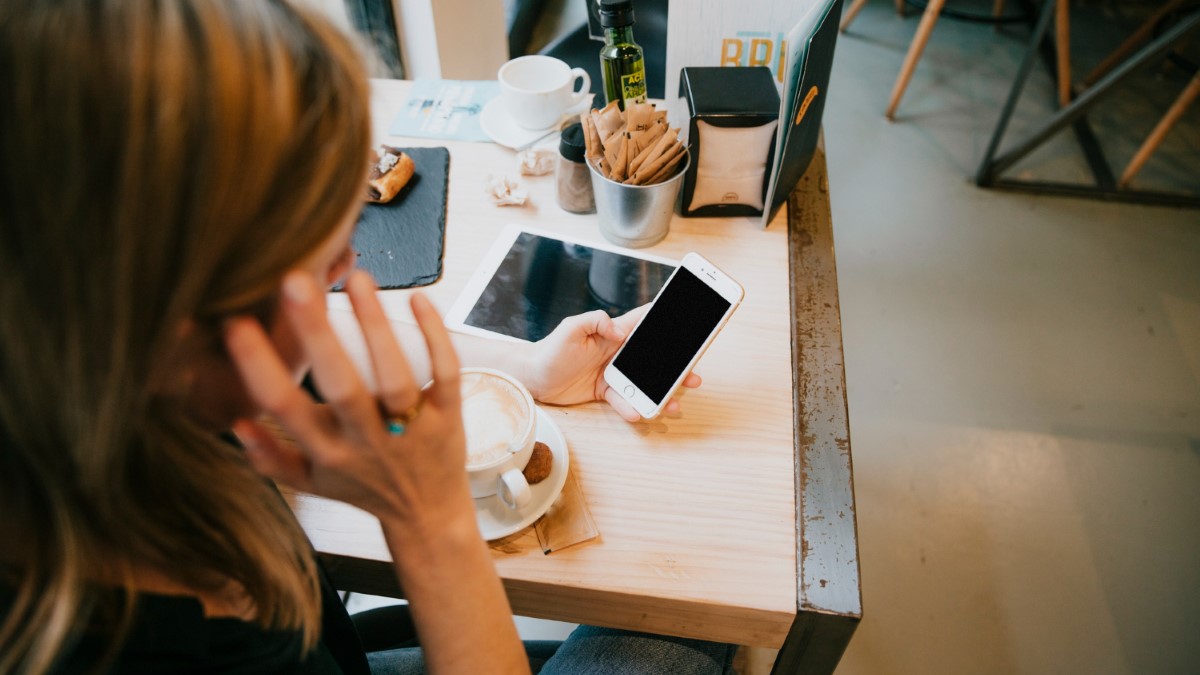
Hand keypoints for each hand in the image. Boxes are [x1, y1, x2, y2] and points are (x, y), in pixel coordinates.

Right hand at [223, 270, 472, 531]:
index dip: (258, 367)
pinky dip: (435, 337)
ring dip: (376, 326)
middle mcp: (368, 441)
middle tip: (295, 281)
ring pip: (395, 377)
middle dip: (316, 335)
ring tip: (357, 278)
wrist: (428, 516)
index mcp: (328, 453)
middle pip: (341, 388)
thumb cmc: (364, 488)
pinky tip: (417, 299)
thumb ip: (270, 458)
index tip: (236, 322)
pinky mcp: (449, 416)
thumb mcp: (311, 483)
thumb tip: (237, 422)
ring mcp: (412, 428)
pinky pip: (445, 374)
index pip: (284, 408)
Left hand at [523, 306, 700, 421]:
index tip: (690, 322)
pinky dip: (632, 408)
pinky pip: (624, 401)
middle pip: (653, 358)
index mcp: (613, 332)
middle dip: (676, 367)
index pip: (644, 322)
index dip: (665, 319)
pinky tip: (639, 413)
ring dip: (661, 393)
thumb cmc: (549, 350)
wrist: (531, 378)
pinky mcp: (605, 392)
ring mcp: (613, 373)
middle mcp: (617, 352)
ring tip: (675, 403)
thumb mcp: (570, 328)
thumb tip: (619, 330)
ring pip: (644, 383)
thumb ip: (595, 321)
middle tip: (694, 375)